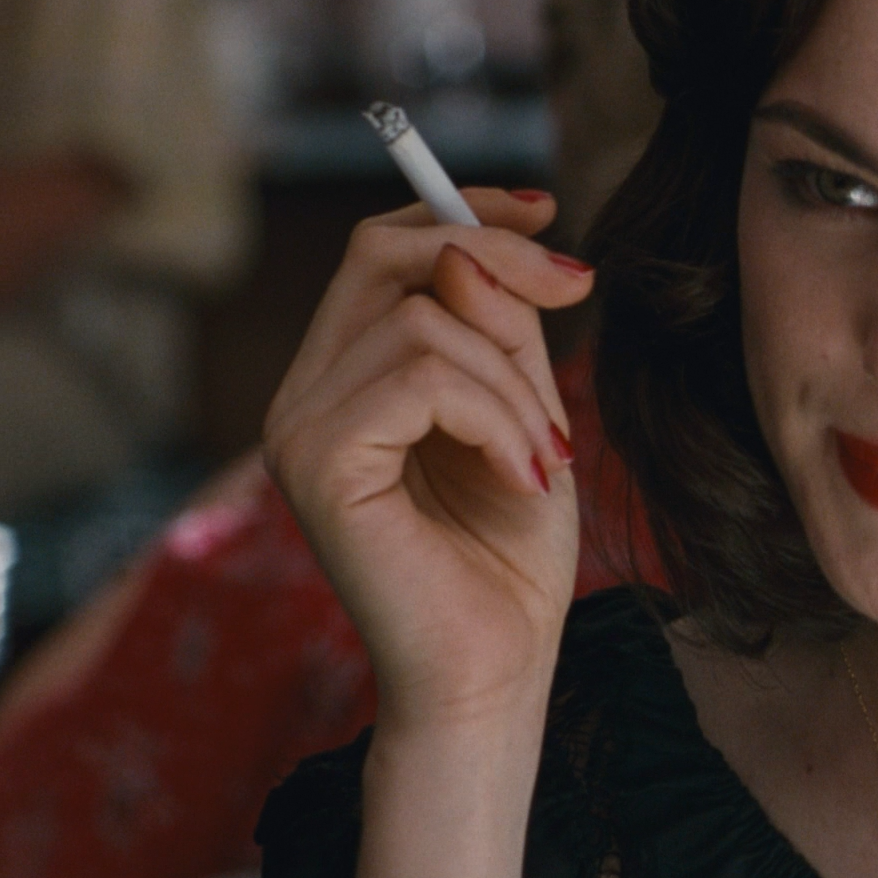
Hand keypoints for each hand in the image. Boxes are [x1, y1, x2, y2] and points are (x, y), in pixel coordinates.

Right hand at [263, 189, 594, 731]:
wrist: (496, 667)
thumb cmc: (510, 552)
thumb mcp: (526, 411)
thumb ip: (498, 329)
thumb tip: (471, 249)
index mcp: (348, 375)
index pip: (383, 247)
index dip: (465, 209)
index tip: (549, 211)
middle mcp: (305, 392)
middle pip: (386, 253)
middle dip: (499, 259)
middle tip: (578, 295)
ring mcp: (299, 426)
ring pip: (424, 321)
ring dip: (518, 380)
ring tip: (545, 454)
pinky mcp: (318, 464)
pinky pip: (422, 377)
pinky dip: (498, 416)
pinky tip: (523, 475)